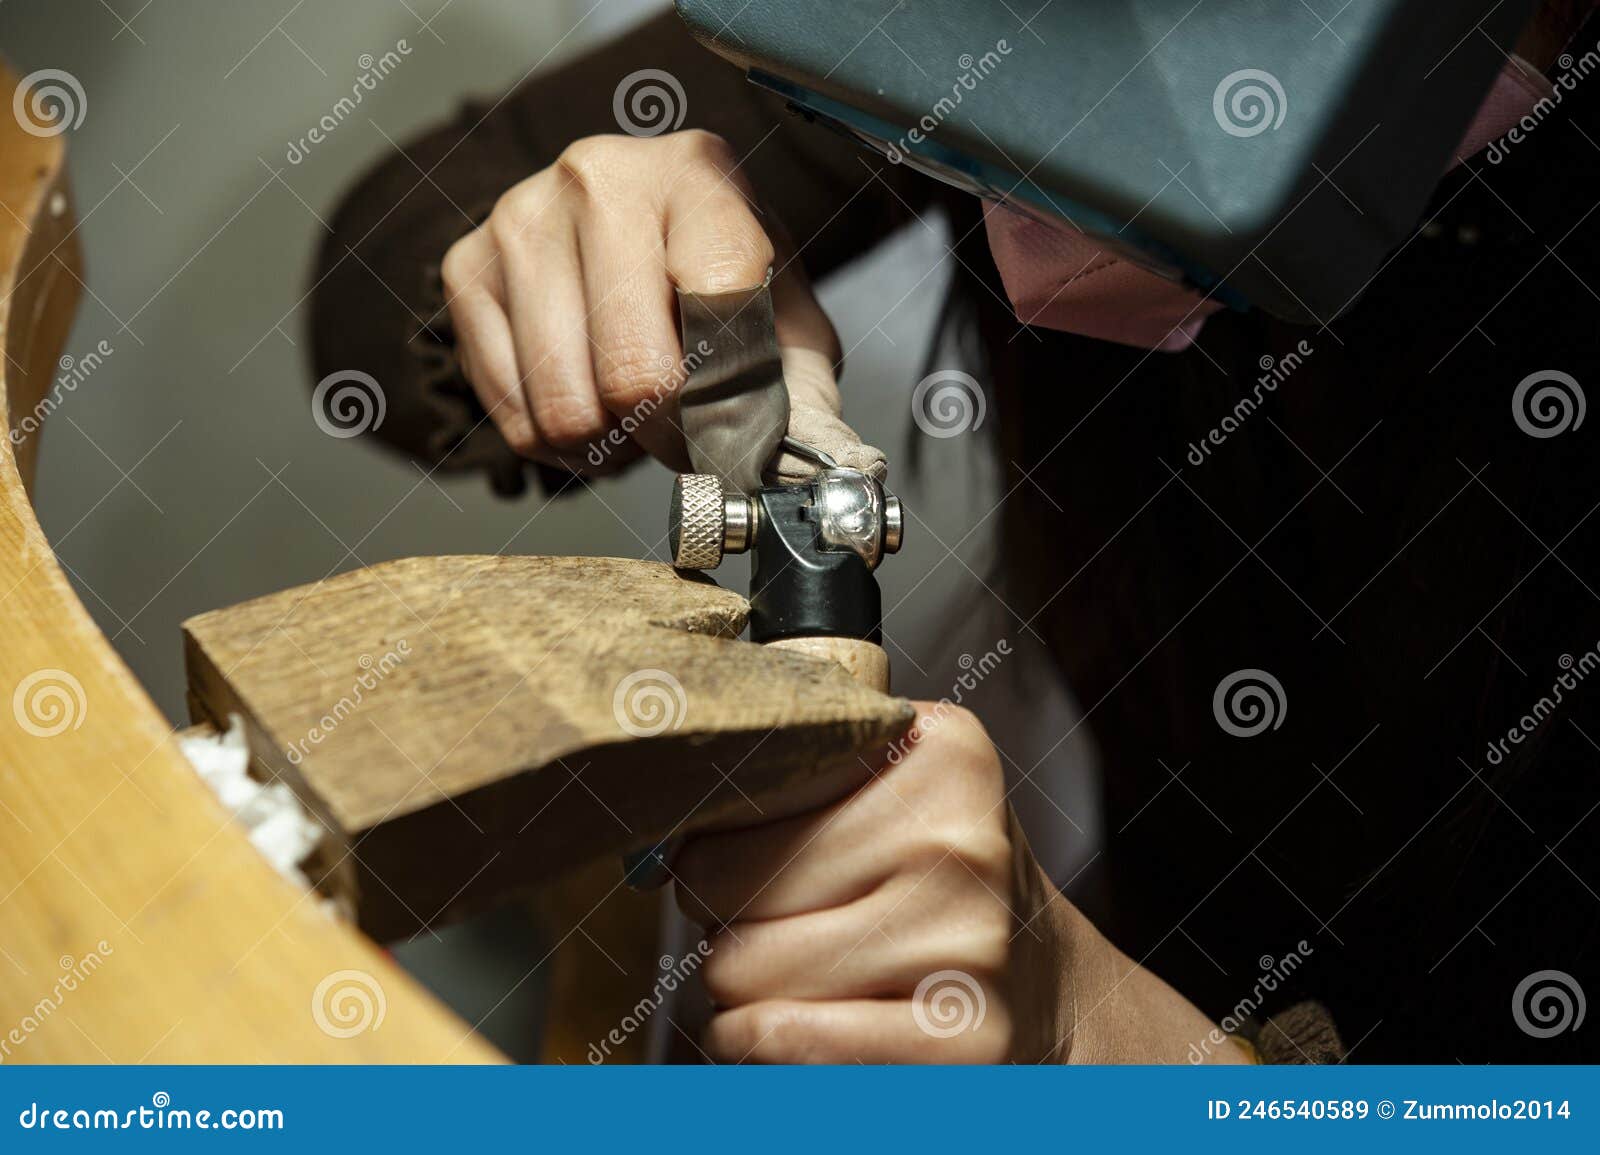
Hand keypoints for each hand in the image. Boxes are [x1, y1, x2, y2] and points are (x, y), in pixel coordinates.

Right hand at [439, 130, 841, 473]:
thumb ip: (799, 381)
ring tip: (634, 412)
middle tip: (683, 432)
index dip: (730, 398)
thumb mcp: (783, 309)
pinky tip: (588, 405)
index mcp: (697, 175)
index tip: (737, 430)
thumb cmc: (714, 267)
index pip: (718, 306)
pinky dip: (559, 445)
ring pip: (567, 409)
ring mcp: (521, 219)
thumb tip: (817, 468)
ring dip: (611, 444)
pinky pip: (514, 418)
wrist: (632, 218)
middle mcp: (600, 181)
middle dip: (669, 435)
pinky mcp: (466, 269)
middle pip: (633, 375)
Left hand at [672, 702, 1250, 1063]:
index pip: (743, 785)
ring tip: (797, 967)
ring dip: (739, 983)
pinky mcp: (960, 1042)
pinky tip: (779, 1024)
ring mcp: (964, 944)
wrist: (1048, 981)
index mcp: (938, 752)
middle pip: (723, 884)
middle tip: (775, 919)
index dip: (713, 832)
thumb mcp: (891, 791)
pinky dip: (753, 1040)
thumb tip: (655, 846)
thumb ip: (789, 782)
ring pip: (739, 968)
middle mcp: (958, 840)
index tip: (730, 852)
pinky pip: (784, 1039)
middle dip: (723, 912)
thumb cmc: (940, 880)